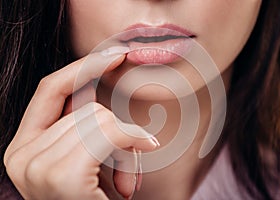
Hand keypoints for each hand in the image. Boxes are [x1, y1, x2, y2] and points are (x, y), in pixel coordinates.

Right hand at [3, 48, 158, 199]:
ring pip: (101, 120)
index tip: (115, 54)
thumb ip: (83, 128)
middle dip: (117, 133)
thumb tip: (97, 98)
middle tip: (124, 169)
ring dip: (125, 149)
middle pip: (87, 110)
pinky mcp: (61, 177)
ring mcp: (36, 167)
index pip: (53, 90)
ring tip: (121, 184)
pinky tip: (127, 183)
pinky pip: (108, 134)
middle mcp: (21, 156)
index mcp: (26, 148)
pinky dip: (129, 148)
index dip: (83, 68)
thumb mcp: (87, 160)